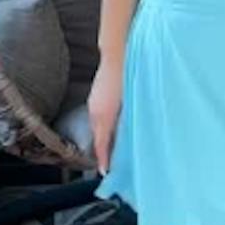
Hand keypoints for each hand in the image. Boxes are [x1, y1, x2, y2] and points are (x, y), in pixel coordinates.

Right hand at [88, 57, 123, 175]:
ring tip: (115, 144)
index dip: (104, 160)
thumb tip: (127, 138)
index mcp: (102, 117)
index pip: (100, 145)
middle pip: (97, 136)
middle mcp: (94, 111)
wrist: (118, 51)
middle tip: (114, 162)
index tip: (106, 173)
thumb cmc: (128, 76)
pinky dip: (105, 122)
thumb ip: (128, 124)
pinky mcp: (96, 93)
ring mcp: (94, 101)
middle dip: (104, 149)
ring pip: (98, 124)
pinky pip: (98, 114)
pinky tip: (116, 120)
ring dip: (105, 135)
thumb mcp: (130, 104)